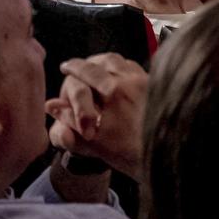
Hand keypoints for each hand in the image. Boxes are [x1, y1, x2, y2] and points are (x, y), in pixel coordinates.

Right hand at [45, 53, 149, 180]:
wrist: (168, 158)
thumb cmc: (130, 154)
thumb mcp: (94, 141)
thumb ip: (70, 121)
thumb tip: (51, 105)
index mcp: (114, 91)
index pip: (87, 71)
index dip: (74, 68)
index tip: (66, 66)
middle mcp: (132, 81)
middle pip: (107, 60)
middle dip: (89, 63)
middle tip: (77, 65)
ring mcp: (148, 81)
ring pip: (124, 62)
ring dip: (107, 63)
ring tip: (97, 67)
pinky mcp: (158, 87)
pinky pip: (138, 70)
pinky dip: (125, 68)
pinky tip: (120, 77)